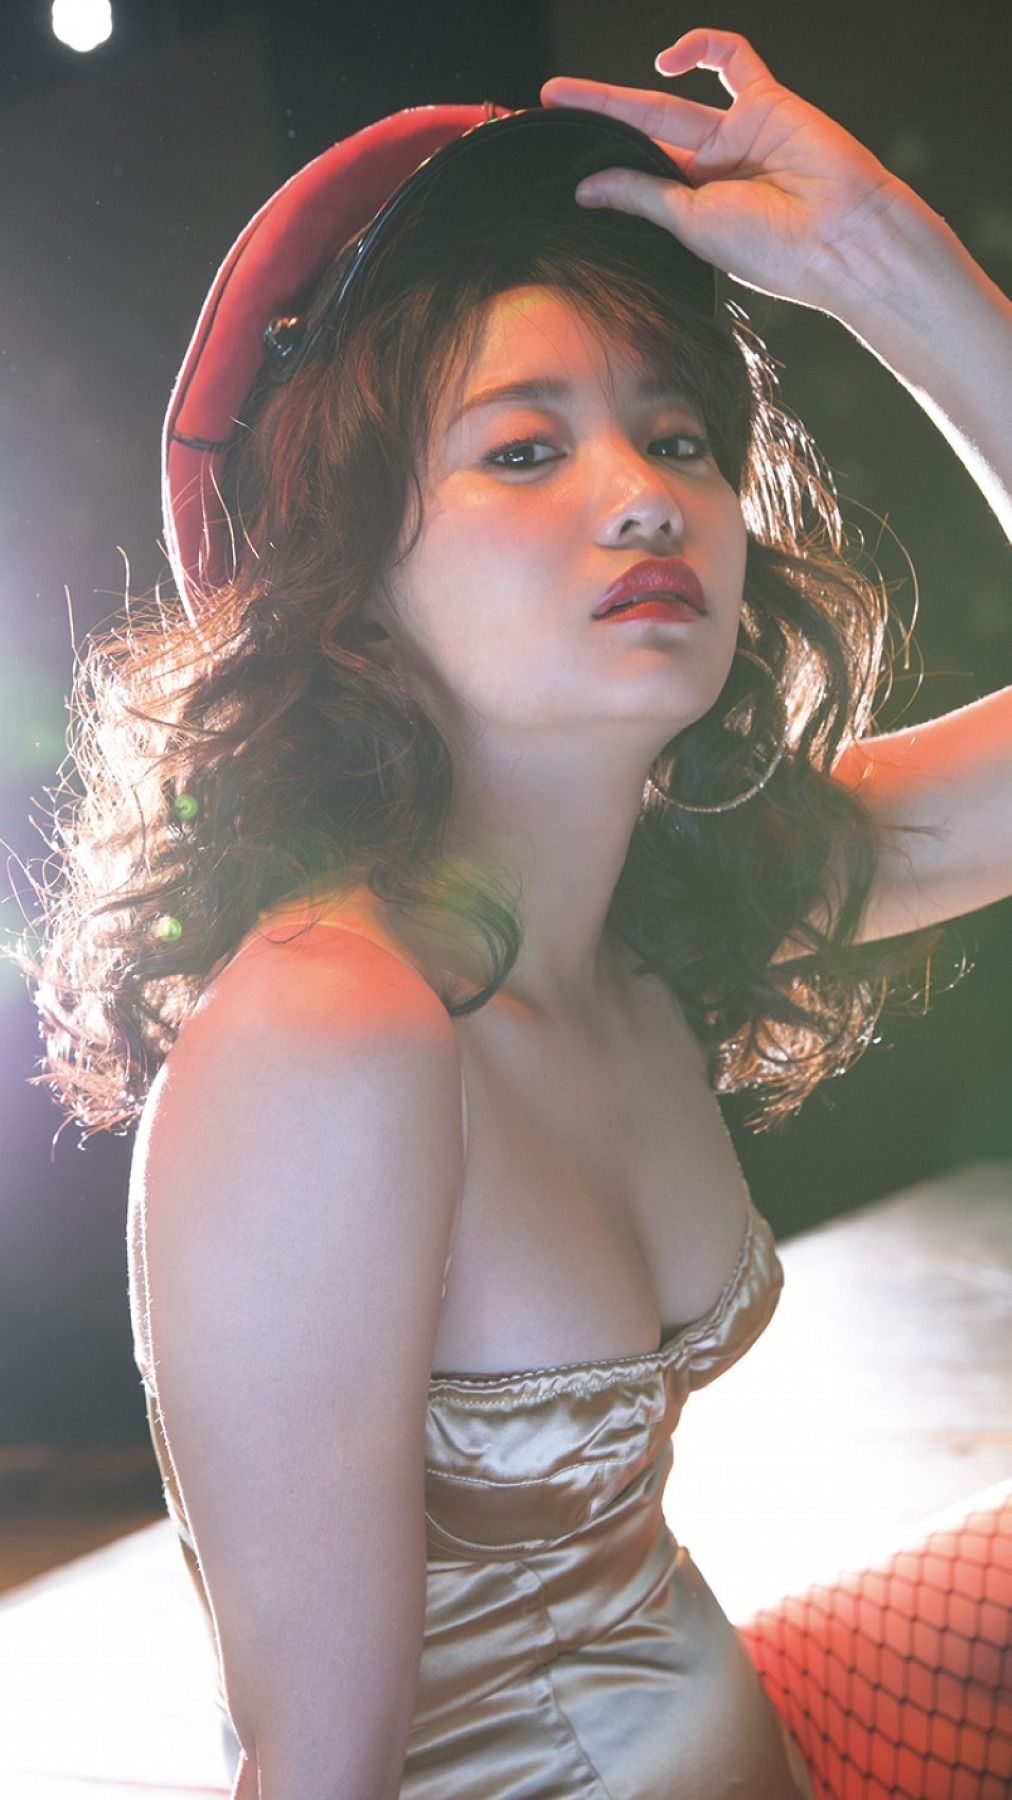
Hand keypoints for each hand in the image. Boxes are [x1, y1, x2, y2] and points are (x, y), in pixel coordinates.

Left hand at [540, 28, 907, 316]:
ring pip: (672, 102)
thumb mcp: (692, 224)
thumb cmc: (774, 247)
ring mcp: (741, 135)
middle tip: (547, 105)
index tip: (557, 153)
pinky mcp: (768, 103)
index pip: (639, 176)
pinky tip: (666, 61)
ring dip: (620, 96)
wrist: (843, 237)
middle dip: (598, 120)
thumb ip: (643, 196)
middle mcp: (718, 171)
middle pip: (645, 135)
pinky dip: (701, 48)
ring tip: (569, 97)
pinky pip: (733, 60)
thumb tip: (588, 188)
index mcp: (699, 210)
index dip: (600, 163)